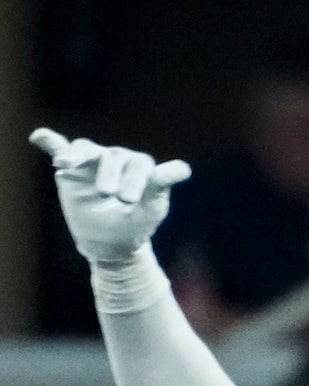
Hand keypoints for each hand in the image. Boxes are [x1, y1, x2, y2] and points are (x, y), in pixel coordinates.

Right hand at [30, 129, 190, 264]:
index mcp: (140, 168)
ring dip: (76, 157)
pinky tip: (39, 137)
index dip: (135, 180)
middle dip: (110, 175)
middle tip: (110, 196)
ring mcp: (93, 160)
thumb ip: (161, 187)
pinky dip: (50, 141)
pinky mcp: (72, 166)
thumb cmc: (136, 224)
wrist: (111, 242)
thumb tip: (185, 168)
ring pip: (86, 150)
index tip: (129, 200)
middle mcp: (117, 158)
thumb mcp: (150, 210)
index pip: (140, 166)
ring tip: (65, 166)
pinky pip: (59, 147)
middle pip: (113, 158)